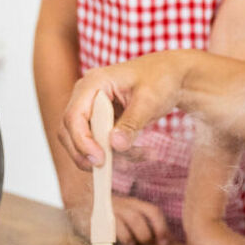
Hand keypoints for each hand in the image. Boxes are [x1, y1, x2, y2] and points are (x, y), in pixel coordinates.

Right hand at [58, 50, 197, 169]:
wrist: (172, 75)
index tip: (100, 159)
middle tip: (109, 169)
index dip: (82, 141)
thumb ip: (131, 123)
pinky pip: (100, 142)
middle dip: (89, 153)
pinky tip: (142, 153)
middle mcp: (87, 94)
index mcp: (93, 82)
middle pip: (71, 131)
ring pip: (85, 141)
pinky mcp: (101, 120)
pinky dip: (117, 153)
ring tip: (142, 155)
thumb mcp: (149, 101)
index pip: (74, 116)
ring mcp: (92, 108)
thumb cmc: (160, 79)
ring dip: (109, 156)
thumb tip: (115, 145)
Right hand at [64, 188, 172, 244]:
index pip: (152, 211)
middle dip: (145, 234)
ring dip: (132, 236)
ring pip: (125, 221)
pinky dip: (116, 237)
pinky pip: (109, 228)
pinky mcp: (96, 220)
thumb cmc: (111, 212)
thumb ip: (143, 222)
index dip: (161, 227)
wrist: (82, 201)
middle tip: (146, 243)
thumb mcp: (128, 212)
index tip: (165, 241)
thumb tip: (164, 239)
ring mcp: (109, 211)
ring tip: (131, 243)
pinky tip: (116, 242)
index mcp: (133, 203)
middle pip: (138, 217)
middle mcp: (122, 205)